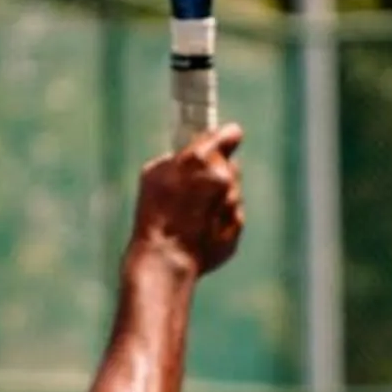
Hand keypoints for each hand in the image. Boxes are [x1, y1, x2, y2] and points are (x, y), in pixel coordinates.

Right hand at [132, 125, 244, 275]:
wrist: (166, 257)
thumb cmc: (154, 213)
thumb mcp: (153, 173)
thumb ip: (177, 159)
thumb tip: (186, 158)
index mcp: (202, 158)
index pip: (230, 134)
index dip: (225, 137)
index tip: (224, 140)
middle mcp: (223, 177)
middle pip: (230, 165)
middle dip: (216, 172)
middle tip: (196, 186)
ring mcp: (233, 202)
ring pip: (232, 190)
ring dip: (218, 196)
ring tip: (193, 212)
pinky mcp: (238, 224)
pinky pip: (231, 214)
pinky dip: (220, 218)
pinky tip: (200, 228)